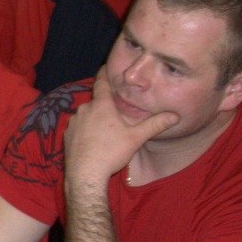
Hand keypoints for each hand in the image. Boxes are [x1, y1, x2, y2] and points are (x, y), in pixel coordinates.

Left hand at [64, 72, 178, 187]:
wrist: (85, 174)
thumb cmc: (111, 153)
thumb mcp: (136, 138)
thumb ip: (155, 124)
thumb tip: (175, 116)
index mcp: (101, 106)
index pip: (102, 83)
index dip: (104, 74)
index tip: (105, 66)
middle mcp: (84, 110)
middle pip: (97, 103)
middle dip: (106, 107)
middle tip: (117, 116)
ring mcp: (73, 122)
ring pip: (87, 116)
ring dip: (96, 120)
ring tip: (107, 133)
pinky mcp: (66, 135)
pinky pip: (79, 127)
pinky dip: (86, 131)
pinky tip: (95, 142)